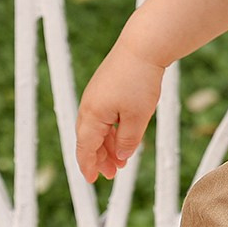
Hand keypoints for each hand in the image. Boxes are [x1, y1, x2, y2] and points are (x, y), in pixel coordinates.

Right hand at [75, 43, 163, 182]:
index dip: (88, 166)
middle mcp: (89, 106)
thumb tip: (120, 157)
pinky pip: (103, 116)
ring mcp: (96, 95)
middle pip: (89, 140)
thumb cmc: (139, 80)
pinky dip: (111, 129)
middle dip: (99, 158)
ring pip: (97, 128)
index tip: (93, 180)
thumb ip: (127, 141)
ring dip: (106, 145)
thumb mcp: (137, 117)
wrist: (143, 46)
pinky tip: (121, 136)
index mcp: (92, 115)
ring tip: (120, 160)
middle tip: (112, 174)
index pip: (85, 148)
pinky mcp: (104, 88)